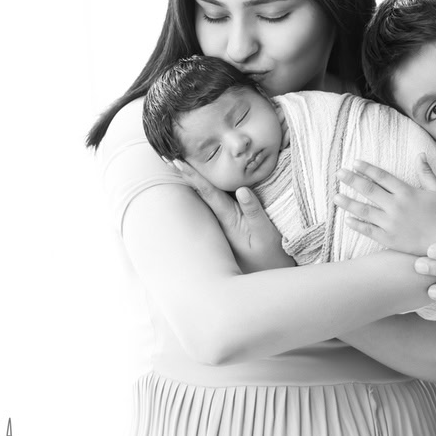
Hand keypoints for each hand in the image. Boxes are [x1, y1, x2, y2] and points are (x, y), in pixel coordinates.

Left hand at [170, 159, 292, 271]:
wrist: (268, 278)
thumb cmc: (269, 256)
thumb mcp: (265, 233)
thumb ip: (254, 211)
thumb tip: (242, 189)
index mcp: (227, 218)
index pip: (207, 192)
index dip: (193, 176)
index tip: (176, 162)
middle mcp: (222, 219)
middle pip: (201, 192)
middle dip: (185, 175)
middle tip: (166, 156)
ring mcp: (226, 221)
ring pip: (208, 196)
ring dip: (193, 180)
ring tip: (177, 163)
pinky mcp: (233, 223)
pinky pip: (218, 201)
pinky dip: (207, 188)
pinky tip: (200, 181)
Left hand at [336, 155, 435, 254]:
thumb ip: (426, 172)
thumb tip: (420, 154)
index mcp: (406, 192)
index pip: (382, 176)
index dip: (367, 168)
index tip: (354, 163)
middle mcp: (396, 206)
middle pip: (369, 190)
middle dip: (352, 180)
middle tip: (339, 173)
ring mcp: (391, 223)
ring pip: (365, 211)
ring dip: (348, 203)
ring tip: (335, 197)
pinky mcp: (389, 239)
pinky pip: (369, 230)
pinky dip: (357, 225)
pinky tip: (347, 219)